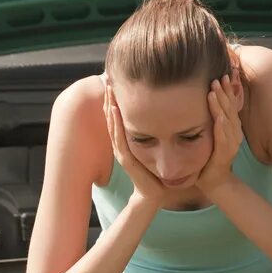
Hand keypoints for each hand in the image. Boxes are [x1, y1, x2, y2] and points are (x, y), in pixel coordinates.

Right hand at [104, 83, 165, 207]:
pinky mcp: (126, 158)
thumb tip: (163, 115)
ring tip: (108, 90)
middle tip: (108, 78)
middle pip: (112, 116)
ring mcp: (122, 151)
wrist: (155, 194)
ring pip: (112, 124)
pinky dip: (115, 122)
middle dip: (110, 97)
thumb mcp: (155, 147)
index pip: (119, 116)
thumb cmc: (156, 172)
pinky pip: (119, 137)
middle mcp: (121, 144)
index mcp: (127, 140)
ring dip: (110, 106)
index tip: (116, 80)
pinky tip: (114, 109)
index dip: (116, 98)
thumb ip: (154, 134)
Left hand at [197, 74, 242, 194]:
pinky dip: (220, 125)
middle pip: (230, 108)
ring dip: (221, 104)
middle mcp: (233, 133)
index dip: (227, 90)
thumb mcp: (209, 134)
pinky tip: (217, 116)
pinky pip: (223, 137)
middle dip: (224, 91)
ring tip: (214, 89)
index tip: (222, 73)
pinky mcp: (224, 154)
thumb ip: (209, 119)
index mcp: (230, 127)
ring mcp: (230, 143)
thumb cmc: (208, 157)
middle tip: (218, 76)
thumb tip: (202, 100)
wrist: (214, 182)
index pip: (230, 104)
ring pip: (227, 119)